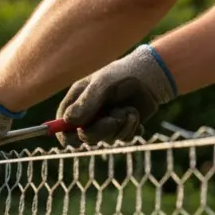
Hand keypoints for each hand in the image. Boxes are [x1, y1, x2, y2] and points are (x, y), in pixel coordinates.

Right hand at [56, 44, 177, 146]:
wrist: (152, 76)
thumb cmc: (123, 75)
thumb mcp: (102, 84)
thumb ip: (86, 103)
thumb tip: (68, 121)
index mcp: (76, 102)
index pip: (63, 127)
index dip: (68, 135)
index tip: (80, 136)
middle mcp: (89, 115)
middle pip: (84, 138)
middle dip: (101, 130)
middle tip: (116, 118)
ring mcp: (105, 123)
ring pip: (106, 140)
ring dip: (121, 127)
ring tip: (130, 110)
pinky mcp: (121, 128)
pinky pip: (123, 139)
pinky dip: (131, 129)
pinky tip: (136, 116)